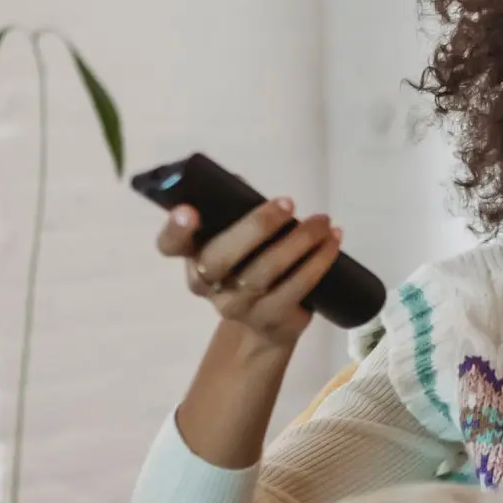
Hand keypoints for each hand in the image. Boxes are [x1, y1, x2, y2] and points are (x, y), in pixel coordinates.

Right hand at [155, 197, 342, 347]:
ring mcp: (236, 307)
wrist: (268, 319)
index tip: (188, 210)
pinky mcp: (269, 320)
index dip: (175, 230)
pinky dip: (318, 261)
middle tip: (288, 203)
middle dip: (256, 227)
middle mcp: (206, 284)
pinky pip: (295, 288)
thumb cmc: (251, 262)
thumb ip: (233, 208)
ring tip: (322, 221)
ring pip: (264, 272)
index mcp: (192, 256)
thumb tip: (238, 183)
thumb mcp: (238, 234)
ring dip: (299, 241)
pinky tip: (332, 242)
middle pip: (220, 259)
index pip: (169, 245)